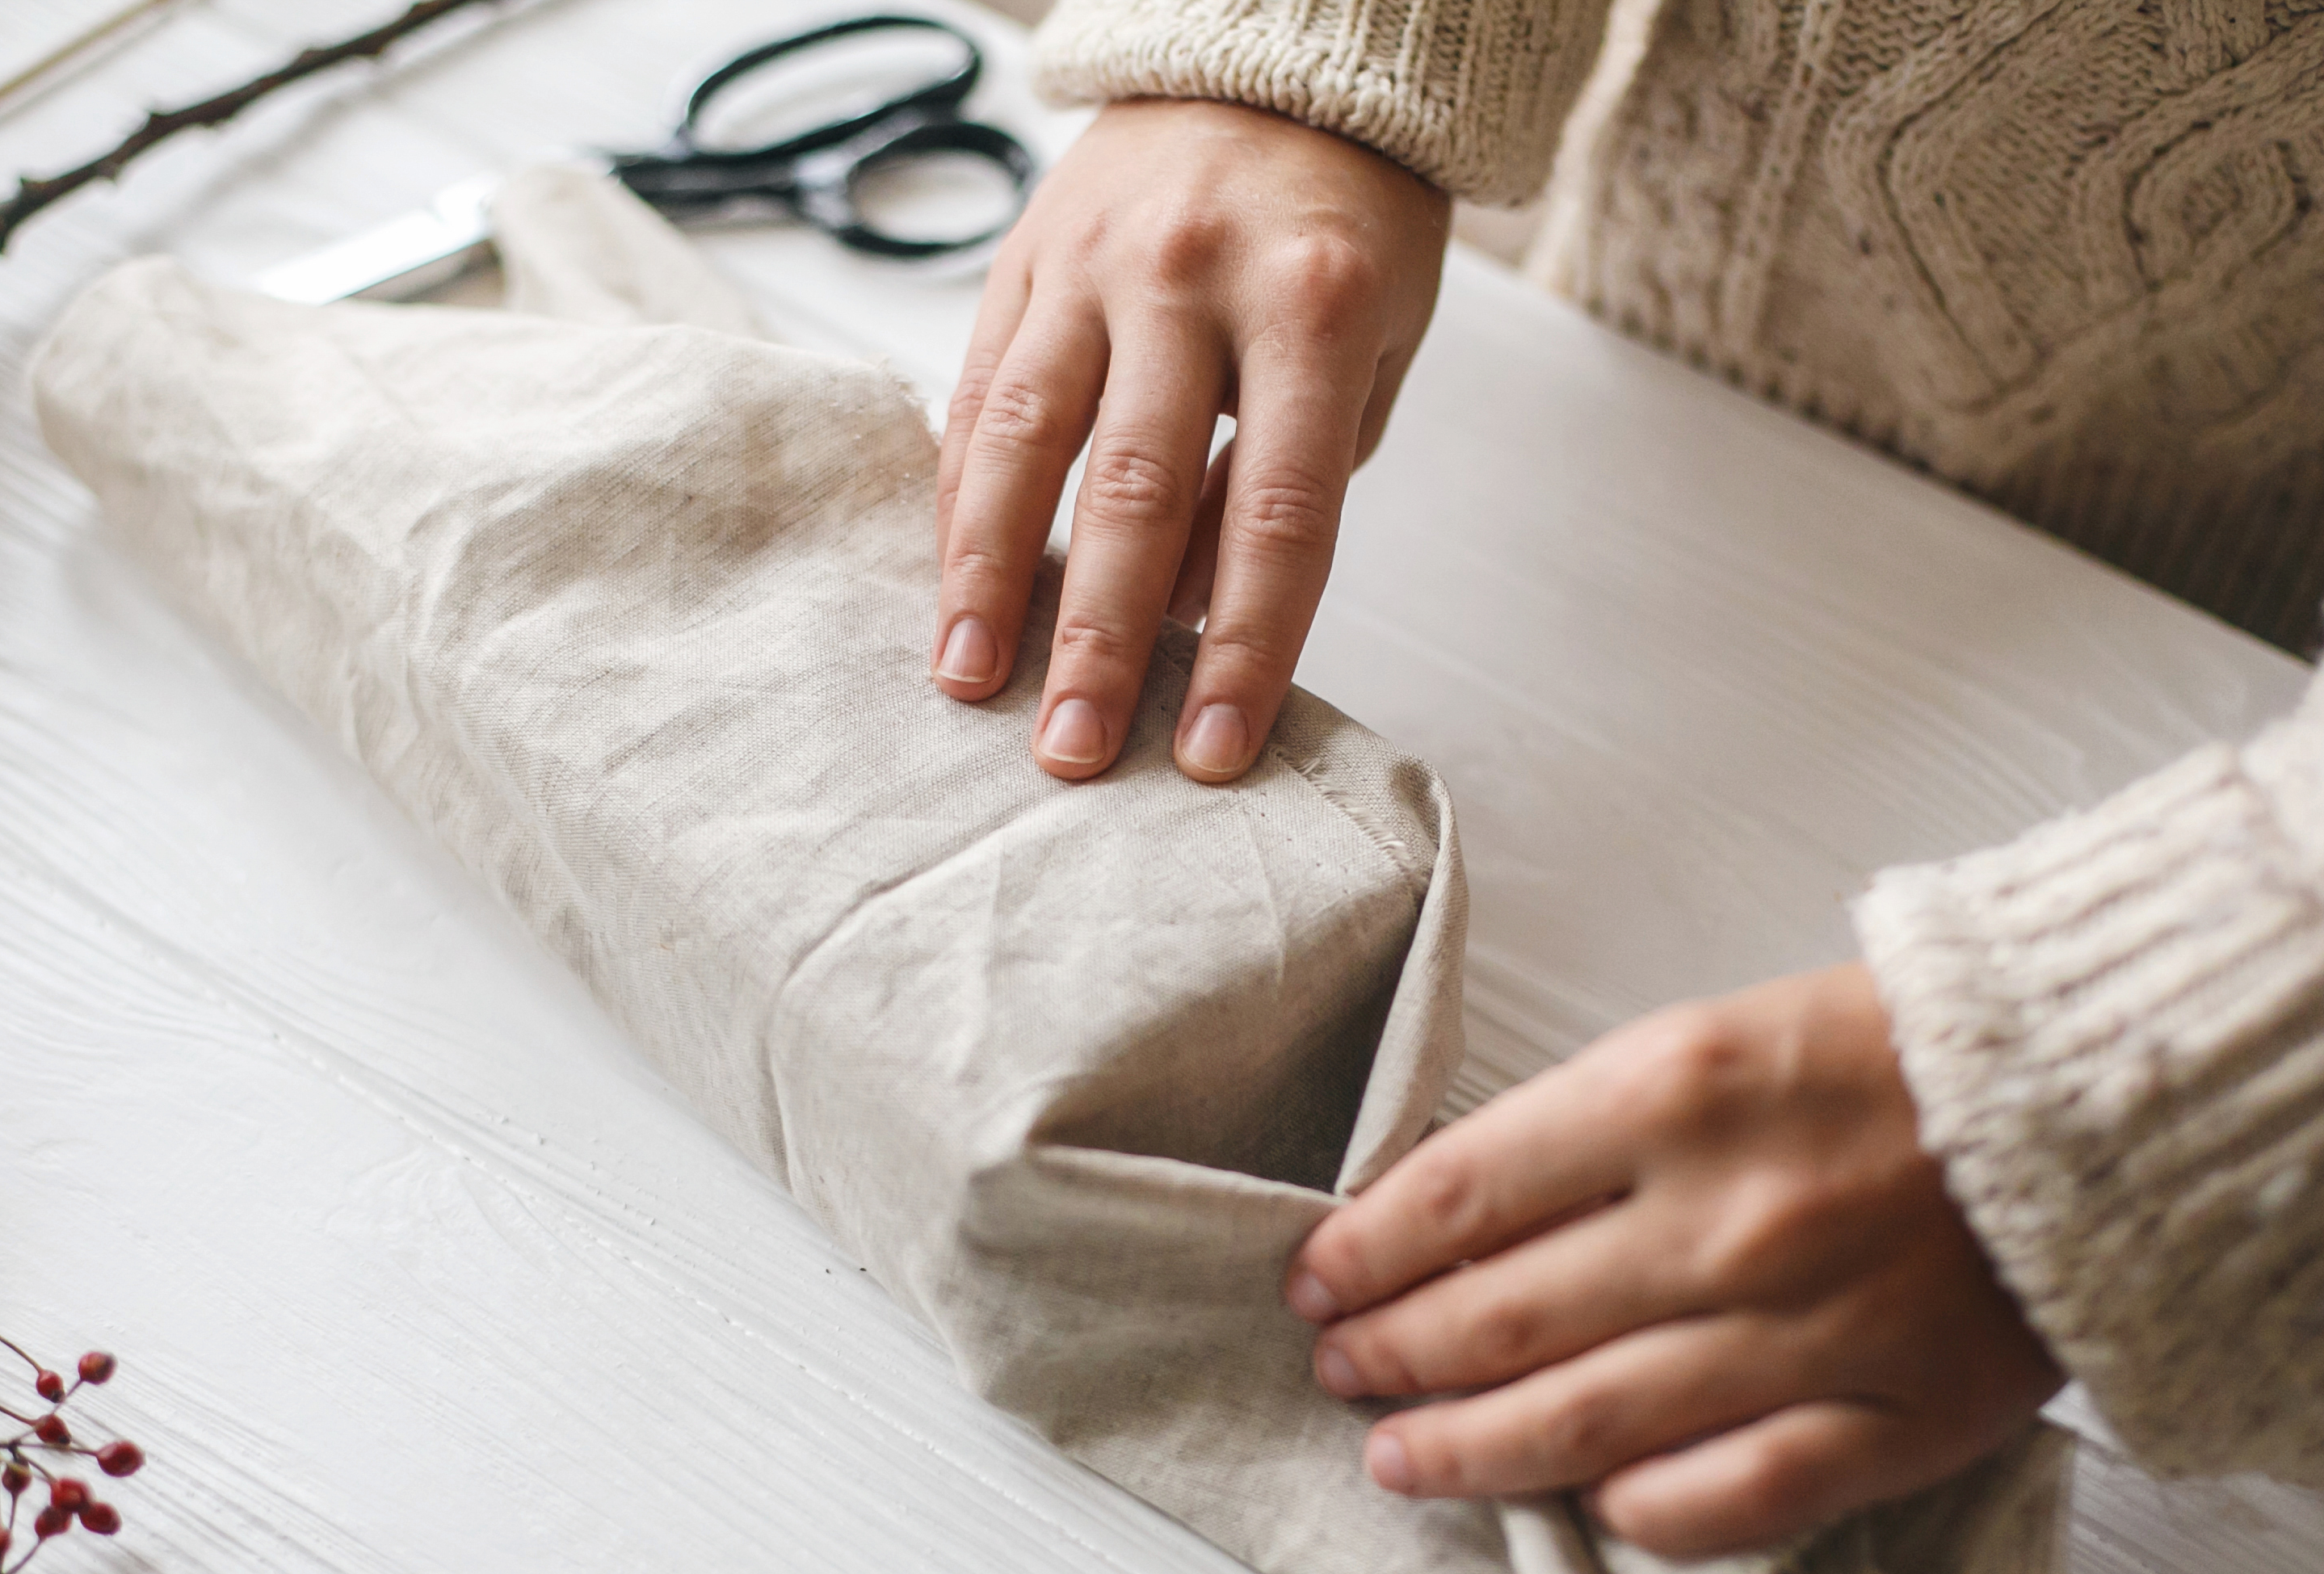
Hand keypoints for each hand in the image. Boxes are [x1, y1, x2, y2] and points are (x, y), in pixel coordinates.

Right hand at [933, 100, 1450, 782]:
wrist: (1277, 58)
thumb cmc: (1344, 230)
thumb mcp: (1374, 347)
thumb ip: (1292, 478)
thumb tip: (1188, 616)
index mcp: (1314, 307)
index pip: (1280, 516)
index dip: (1246, 647)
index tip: (1213, 752)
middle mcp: (1195, 279)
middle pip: (1139, 491)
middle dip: (1104, 639)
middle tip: (1075, 754)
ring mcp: (1096, 262)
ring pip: (1027, 439)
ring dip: (992, 578)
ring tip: (970, 683)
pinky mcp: (1023, 255)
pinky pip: (979, 392)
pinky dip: (960, 500)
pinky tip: (949, 588)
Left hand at [1283, 963, 2061, 1558]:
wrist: (2101, 1097)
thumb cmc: (1893, 1058)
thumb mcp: (1715, 1038)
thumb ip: (1590, 1130)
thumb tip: (1455, 1224)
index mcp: (1674, 1090)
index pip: (1458, 1193)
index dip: (1364, 1250)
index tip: (1316, 1279)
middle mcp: (1726, 1218)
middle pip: (1498, 1318)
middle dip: (1392, 1353)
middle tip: (1339, 1371)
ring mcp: (1807, 1333)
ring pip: (1582, 1425)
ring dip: (1465, 1450)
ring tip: (1397, 1457)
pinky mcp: (1890, 1421)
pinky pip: (1723, 1498)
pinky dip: (1632, 1512)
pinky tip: (1576, 1508)